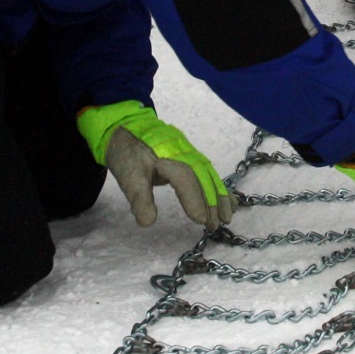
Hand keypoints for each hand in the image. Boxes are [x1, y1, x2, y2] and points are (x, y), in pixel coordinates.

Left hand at [78, 101, 234, 229]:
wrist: (125, 128)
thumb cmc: (127, 153)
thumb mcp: (128, 176)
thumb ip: (139, 199)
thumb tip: (148, 221)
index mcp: (169, 157)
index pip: (186, 181)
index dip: (195, 201)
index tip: (201, 221)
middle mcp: (184, 154)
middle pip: (203, 178)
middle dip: (212, 202)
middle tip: (217, 225)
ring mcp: (190, 153)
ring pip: (209, 175)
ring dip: (220, 196)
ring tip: (229, 215)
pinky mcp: (190, 156)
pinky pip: (208, 171)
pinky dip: (218, 186)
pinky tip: (226, 199)